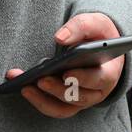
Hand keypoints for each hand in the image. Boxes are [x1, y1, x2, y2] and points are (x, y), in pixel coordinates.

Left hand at [4, 13, 123, 117]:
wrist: (98, 44)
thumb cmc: (98, 35)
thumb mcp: (95, 23)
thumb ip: (80, 27)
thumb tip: (59, 38)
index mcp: (109, 72)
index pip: (99, 80)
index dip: (83, 79)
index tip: (65, 73)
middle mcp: (98, 91)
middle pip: (80, 97)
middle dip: (58, 89)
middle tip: (40, 80)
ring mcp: (83, 98)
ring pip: (65, 107)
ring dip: (43, 99)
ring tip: (24, 86)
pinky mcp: (68, 101)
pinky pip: (54, 108)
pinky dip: (38, 101)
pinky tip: (22, 87)